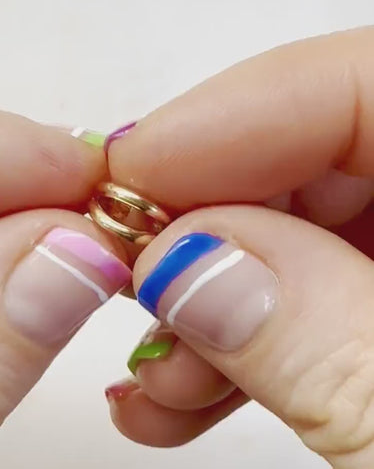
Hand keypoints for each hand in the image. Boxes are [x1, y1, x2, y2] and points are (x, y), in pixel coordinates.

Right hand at [105, 26, 373, 467]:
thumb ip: (326, 346)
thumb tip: (185, 259)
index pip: (371, 84)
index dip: (229, 117)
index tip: (127, 175)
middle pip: (322, 152)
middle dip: (203, 213)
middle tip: (127, 271)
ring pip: (304, 229)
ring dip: (212, 297)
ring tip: (156, 373)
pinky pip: (313, 292)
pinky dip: (242, 340)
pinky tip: (186, 391)